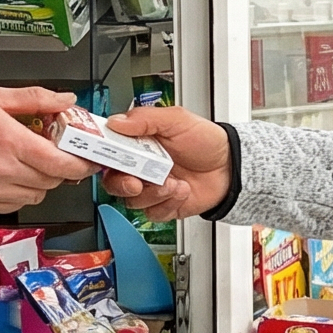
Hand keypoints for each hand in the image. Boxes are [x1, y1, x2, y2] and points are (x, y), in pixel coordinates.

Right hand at [0, 86, 95, 210]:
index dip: (81, 164)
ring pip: (38, 194)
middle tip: (55, 153)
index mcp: (8, 141)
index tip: (87, 159)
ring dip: (42, 180)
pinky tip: (12, 175)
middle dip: (60, 167)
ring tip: (28, 162)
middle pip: (53, 180)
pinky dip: (22, 192)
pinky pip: (18, 204)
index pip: (60, 163)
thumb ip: (35, 99)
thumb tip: (65, 100)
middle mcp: (2, 170)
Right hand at [101, 107, 232, 220]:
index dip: (101, 156)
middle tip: (137, 181)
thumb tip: (117, 121)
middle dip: (123, 183)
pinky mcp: (162, 206)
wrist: (230, 167)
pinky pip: (153, 213)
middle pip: (112, 181)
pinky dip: (168, 204)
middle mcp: (140, 167)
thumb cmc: (205, 141)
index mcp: (137, 144)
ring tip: (174, 182)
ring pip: (132, 200)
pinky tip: (182, 191)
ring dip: (153, 193)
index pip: (107, 151)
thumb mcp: (177, 120)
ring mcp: (151, 188)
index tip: (107, 158)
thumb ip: (146, 118)